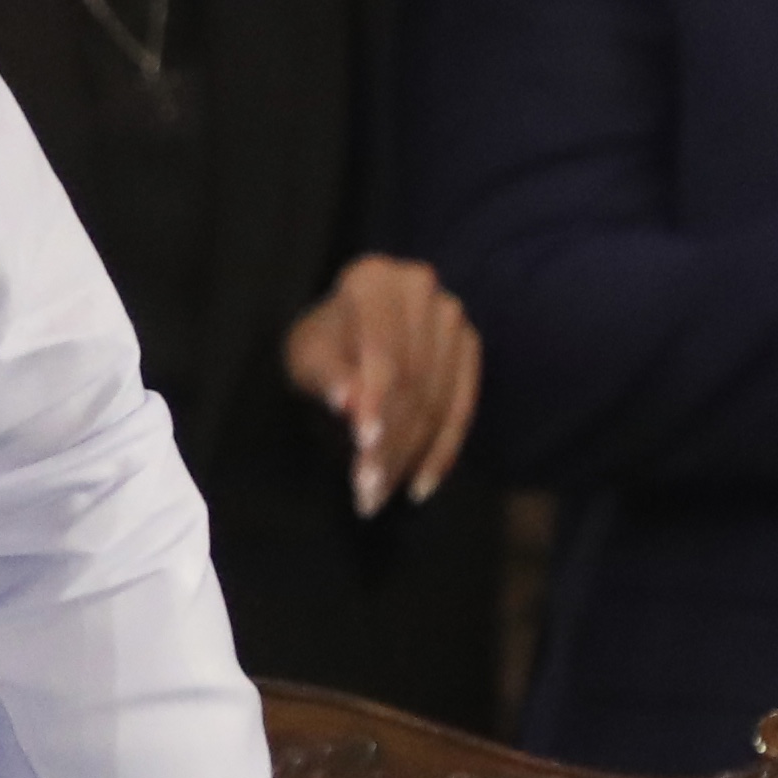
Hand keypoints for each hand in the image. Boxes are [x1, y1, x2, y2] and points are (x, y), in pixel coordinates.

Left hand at [283, 255, 480, 515]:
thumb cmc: (318, 342)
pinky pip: (462, 409)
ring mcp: (452, 319)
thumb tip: (351, 403)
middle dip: (390, 443)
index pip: (383, 354)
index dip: (376, 403)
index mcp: (374, 280)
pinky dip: (441, 452)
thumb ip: (328, 375)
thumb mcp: (306, 355)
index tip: (364, 445)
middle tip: (365, 491)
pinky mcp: (470, 347)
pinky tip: (420, 486)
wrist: (346, 330)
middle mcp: (421, 289)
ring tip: (378, 497)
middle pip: (413, 383)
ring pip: (436, 402)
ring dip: (410, 457)